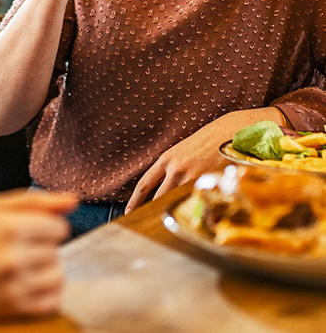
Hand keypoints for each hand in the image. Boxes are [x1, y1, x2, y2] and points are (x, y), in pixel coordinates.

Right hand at [0, 189, 76, 323]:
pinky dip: (44, 294)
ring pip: (58, 277)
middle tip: (10, 249)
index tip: (22, 231)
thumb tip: (73, 201)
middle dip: (40, 249)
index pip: (58, 228)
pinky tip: (24, 285)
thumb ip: (31, 201)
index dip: (42, 227)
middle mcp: (12, 257)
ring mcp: (12, 286)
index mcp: (6, 227)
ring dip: (45, 272)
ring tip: (18, 268)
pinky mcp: (10, 309)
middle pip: (57, 252)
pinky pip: (52, 302)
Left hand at [126, 108, 284, 211]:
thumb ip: (172, 168)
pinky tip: (200, 219)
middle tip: (148, 226)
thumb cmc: (207, 142)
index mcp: (166, 160)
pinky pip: (199, 202)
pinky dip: (198, 211)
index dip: (135, 200)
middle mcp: (176, 169)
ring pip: (179, 202)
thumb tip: (165, 188)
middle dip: (153, 212)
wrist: (229, 131)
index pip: (145, 184)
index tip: (128, 212)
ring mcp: (193, 177)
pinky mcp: (210, 183)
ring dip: (177, 213)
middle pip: (159, 198)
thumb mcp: (183, 151)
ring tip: (174, 225)